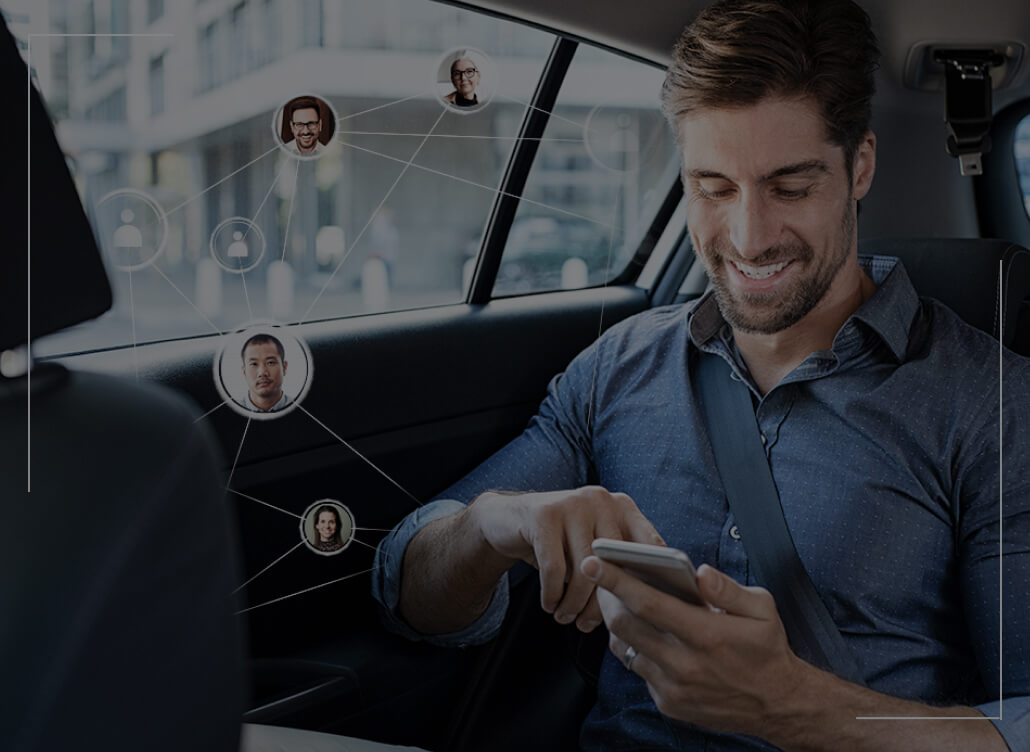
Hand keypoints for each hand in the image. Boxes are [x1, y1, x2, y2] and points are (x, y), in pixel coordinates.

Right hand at [469, 486, 662, 631]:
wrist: (509, 519)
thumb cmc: (561, 543)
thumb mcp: (592, 547)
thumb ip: (618, 565)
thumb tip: (641, 607)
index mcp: (622, 506)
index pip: (651, 545)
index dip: (651, 580)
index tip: (641, 611)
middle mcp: (601, 499)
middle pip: (614, 563)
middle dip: (602, 603)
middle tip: (588, 626)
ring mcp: (572, 503)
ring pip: (584, 569)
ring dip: (574, 603)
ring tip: (566, 618)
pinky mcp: (544, 514)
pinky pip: (554, 568)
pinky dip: (552, 595)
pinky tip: (550, 605)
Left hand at [582, 556, 806, 736]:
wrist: (778, 704)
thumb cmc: (767, 649)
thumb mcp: (762, 609)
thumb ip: (728, 588)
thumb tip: (699, 572)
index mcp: (706, 635)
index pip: (648, 603)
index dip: (616, 580)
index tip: (593, 562)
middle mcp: (685, 664)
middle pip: (626, 626)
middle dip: (606, 597)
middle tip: (599, 576)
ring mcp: (674, 688)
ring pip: (626, 649)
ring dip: (617, 624)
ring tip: (616, 601)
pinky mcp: (668, 703)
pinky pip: (639, 671)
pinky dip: (636, 649)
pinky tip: (644, 633)